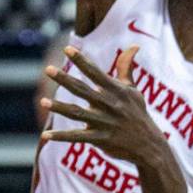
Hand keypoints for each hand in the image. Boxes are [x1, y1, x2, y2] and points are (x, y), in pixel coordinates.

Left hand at [40, 45, 165, 163]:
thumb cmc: (138, 114)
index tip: (67, 49)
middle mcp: (109, 105)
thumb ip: (127, 68)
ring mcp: (104, 123)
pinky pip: (78, 137)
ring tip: (42, 102)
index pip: (95, 72)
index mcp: (116, 90)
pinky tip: (45, 135)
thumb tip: (134, 45)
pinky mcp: (101, 139)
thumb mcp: (134, 90)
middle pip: (83, 90)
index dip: (81, 60)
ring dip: (59, 108)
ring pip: (78, 113)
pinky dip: (62, 136)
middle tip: (48, 69)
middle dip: (65, 80)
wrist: (150, 146)